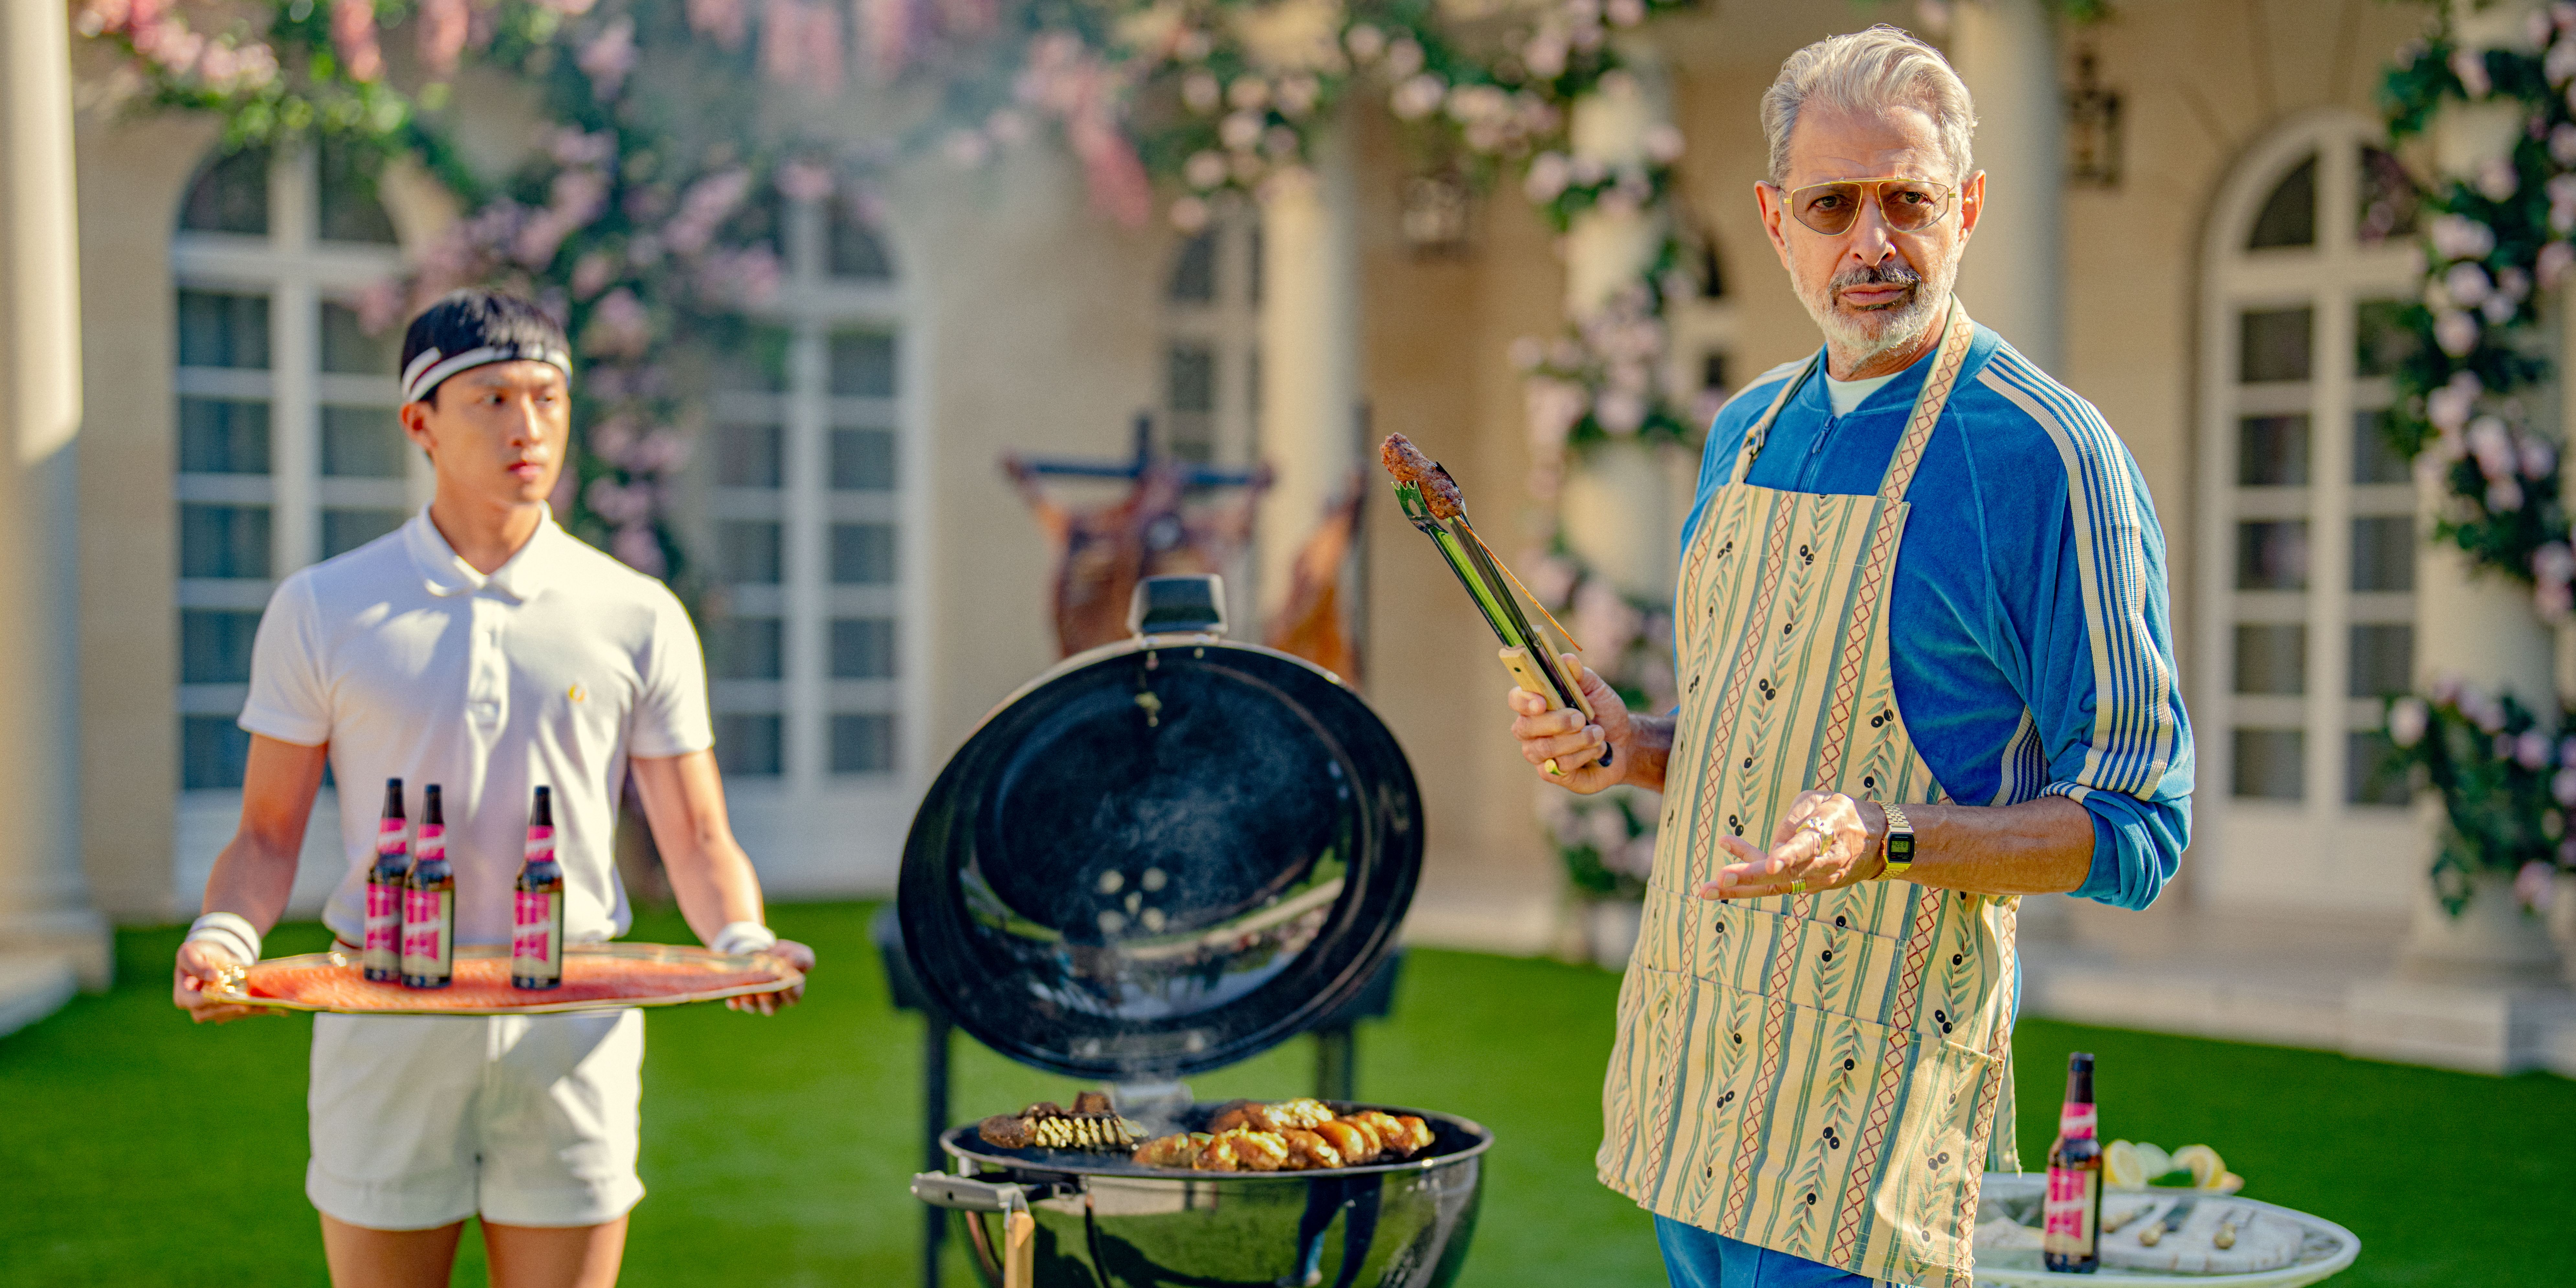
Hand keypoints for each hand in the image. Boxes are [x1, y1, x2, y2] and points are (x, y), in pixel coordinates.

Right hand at [172, 939, 276, 1023]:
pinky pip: (245, 1012)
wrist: (214, 955)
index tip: (221, 995)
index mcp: (184, 996)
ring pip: (231, 1015)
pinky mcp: (232, 1009)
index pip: (195, 1003)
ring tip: (264, 1006)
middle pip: (213, 1013)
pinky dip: (259, 1009)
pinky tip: (276, 1008)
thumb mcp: (191, 953)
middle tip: (246, 1005)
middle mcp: (198, 1008)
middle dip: (230, 1009)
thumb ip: (198, 965)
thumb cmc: (198, 953)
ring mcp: (216, 1010)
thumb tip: (213, 976)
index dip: (208, 1000)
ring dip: (249, 1011)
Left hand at [727, 938, 813, 1015]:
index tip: (786, 985)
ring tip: (746, 991)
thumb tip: (793, 962)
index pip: (793, 999)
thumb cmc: (784, 955)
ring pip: (752, 1007)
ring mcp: (755, 1001)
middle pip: (771, 1008)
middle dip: (767, 1000)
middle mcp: (772, 1001)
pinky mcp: (738, 996)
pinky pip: (735, 1003)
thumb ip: (802, 959)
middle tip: (764, 991)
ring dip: (749, 1000)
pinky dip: (734, 1000)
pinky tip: (732, 996)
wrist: (760, 952)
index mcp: (790, 992)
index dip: (790, 994)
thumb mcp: (797, 953)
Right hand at [1507, 654, 1631, 794]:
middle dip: (1558, 722)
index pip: (1516, 700)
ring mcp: (1538, 753)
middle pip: (1525, 727)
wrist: (1624, 743)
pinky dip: (1583, 756)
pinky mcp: (1551, 773)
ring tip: (1598, 734)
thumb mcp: (1597, 690)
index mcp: (1536, 703)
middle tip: (1582, 718)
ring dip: (1577, 741)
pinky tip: (1597, 751)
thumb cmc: (1604, 712)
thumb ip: (1580, 675)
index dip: (1524, 701)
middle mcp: (1531, 729)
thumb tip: (1567, 660)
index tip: (1542, 702)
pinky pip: (1559, 767)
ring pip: (1544, 749)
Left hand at [1697, 790, 1886, 899]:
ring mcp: (1813, 881)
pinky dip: (1750, 869)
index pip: (1807, 850)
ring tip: (1706, 889)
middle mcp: (1821, 867)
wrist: (1880, 843)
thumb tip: (1775, 842)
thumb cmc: (1847, 814)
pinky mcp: (1806, 886)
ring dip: (1741, 888)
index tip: (1770, 864)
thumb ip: (1799, 816)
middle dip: (1749, 878)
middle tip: (1720, 879)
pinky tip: (1727, 843)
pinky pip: (1775, 882)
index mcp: (1830, 840)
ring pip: (1774, 887)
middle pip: (1784, 877)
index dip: (1787, 856)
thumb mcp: (1827, 801)